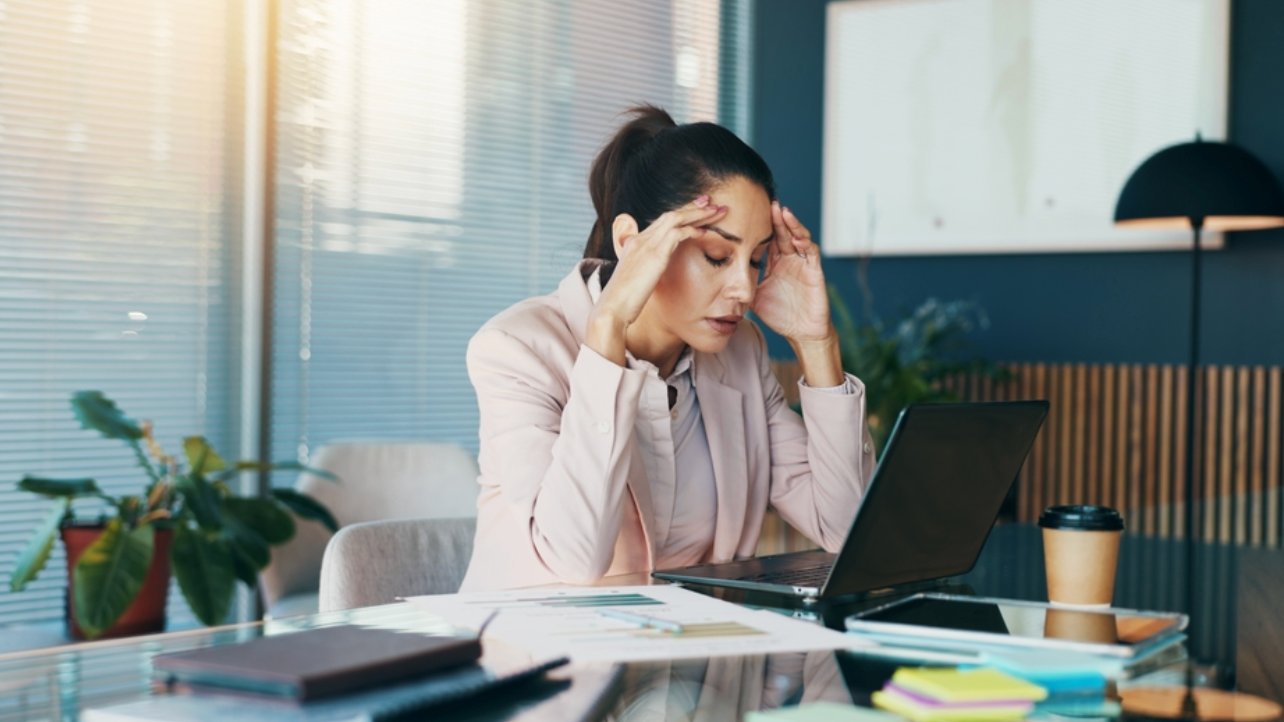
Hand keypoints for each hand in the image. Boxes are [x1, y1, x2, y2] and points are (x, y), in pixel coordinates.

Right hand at [585, 196, 727, 365]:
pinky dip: (693, 230)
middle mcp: (640, 240)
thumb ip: (644, 271)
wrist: (612, 309)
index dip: (679, 215)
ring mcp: (647, 245)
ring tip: (716, 211)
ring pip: (676, 219)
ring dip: (698, 214)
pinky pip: (678, 234)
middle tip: (710, 201)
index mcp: (634, 244)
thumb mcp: (634, 280)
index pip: (660, 222)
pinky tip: (705, 232)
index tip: (695, 211)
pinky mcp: (655, 255)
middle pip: (669, 215)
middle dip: (692, 207)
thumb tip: (652, 275)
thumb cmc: (623, 301)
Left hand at [752, 202, 832, 343]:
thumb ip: (741, 286)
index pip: (765, 240)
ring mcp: (802, 263)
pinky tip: (795, 236)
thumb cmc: (780, 316)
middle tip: (765, 202)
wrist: (802, 333)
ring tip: (781, 211)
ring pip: (797, 236)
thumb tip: (718, 281)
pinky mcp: (814, 270)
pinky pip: (810, 252)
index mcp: (774, 263)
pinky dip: (804, 242)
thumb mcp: (755, 298)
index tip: (745, 213)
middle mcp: (788, 260)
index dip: (758, 227)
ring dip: (790, 224)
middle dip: (774, 218)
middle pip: (781, 232)